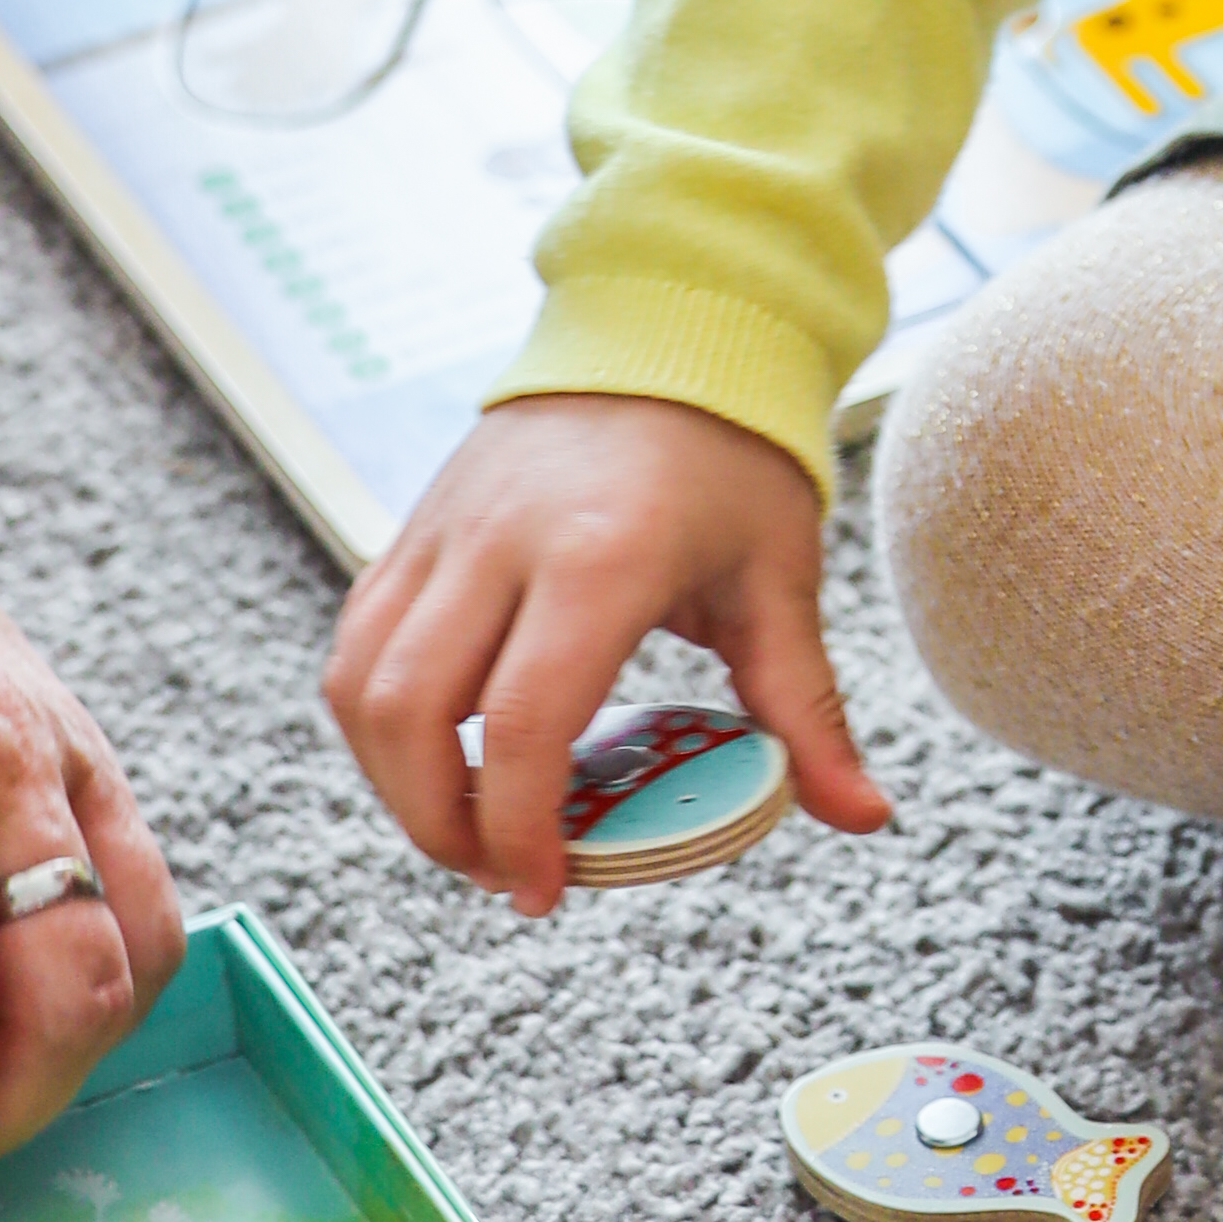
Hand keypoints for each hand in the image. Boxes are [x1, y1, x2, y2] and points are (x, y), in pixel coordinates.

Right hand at [323, 392, 888, 910]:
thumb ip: (804, 709)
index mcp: (601, 556)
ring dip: (393, 778)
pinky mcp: (411, 528)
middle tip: (500, 874)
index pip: (525, 721)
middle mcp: (501, 542)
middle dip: (439, 824)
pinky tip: (438, 755)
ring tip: (465, 827)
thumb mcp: (778, 581)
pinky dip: (378, 717)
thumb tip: (862, 816)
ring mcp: (442, 530)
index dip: (518, 826)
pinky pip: (360, 639)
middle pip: (410, 713)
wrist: (666, 330)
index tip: (543, 890)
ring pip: (360, 681)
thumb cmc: (731, 461)